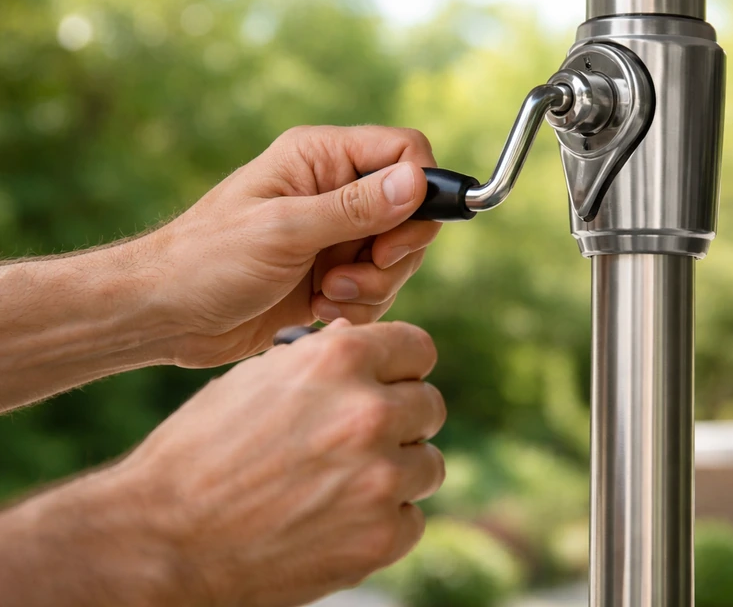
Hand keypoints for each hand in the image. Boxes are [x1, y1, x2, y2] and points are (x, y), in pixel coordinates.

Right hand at [115, 320, 445, 606]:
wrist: (160, 539)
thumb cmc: (200, 450)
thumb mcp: (256, 379)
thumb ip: (321, 357)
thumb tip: (358, 336)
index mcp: (340, 360)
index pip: (418, 349)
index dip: (403, 367)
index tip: (392, 383)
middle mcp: (369, 412)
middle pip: (430, 406)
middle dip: (403, 420)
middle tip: (365, 441)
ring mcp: (380, 478)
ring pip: (427, 465)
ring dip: (397, 473)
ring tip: (344, 484)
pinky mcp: (380, 537)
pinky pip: (412, 519)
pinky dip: (383, 523)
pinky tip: (337, 522)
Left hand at [147, 125, 441, 366]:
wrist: (165, 315)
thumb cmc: (207, 262)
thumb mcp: (284, 232)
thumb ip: (355, 208)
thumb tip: (417, 181)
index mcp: (320, 157)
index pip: (406, 150)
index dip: (420, 190)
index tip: (396, 238)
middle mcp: (334, 188)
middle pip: (412, 210)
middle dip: (393, 253)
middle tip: (351, 275)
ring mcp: (335, 233)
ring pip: (399, 255)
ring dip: (374, 285)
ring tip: (325, 296)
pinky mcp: (333, 272)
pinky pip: (378, 287)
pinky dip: (359, 306)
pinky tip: (317, 310)